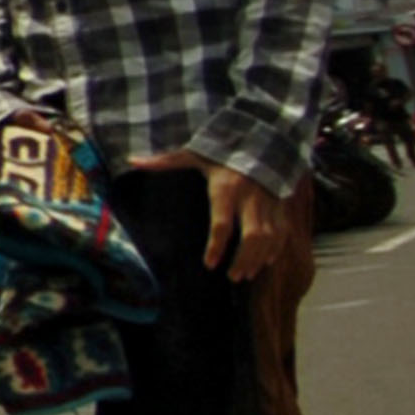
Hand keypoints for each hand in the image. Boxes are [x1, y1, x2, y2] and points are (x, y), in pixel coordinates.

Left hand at [134, 151, 288, 281]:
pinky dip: (276, 249)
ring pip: (269, 237)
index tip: (209, 264)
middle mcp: (250, 197)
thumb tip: (132, 161)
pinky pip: (282, 231)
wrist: (262, 138)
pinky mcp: (281, 204)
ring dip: (258, 259)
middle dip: (243, 259)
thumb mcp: (194, 154)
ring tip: (245, 275)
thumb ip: (166, 161)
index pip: (222, 223)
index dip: (216, 246)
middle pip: (251, 236)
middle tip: (232, 277)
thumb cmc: (221, 149)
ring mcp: (269, 202)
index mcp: (226, 187)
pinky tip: (265, 263)